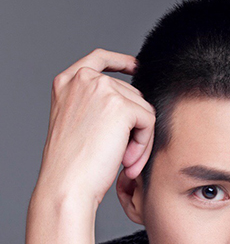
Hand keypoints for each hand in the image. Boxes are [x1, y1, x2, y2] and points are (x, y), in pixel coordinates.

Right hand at [35, 48, 155, 206]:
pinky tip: (128, 161)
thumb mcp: (77, 126)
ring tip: (125, 162)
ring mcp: (102, 89)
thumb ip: (95, 107)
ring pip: (143, 110)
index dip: (121, 61)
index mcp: (66, 83)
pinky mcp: (121, 106)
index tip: (136, 67)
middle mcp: (82, 79)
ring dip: (140, 140)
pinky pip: (149, 122)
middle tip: (125, 158)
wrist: (67, 184)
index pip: (98, 59)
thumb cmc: (72, 166)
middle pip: (131, 94)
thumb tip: (132, 104)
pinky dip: (145, 145)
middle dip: (134, 128)